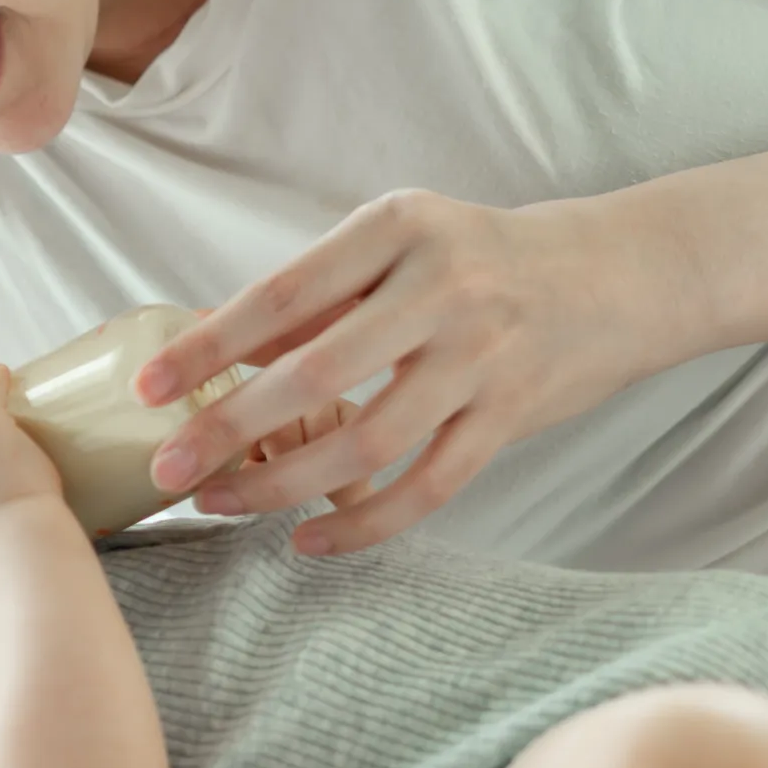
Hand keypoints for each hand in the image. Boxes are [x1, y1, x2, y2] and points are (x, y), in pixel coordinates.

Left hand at [133, 190, 658, 554]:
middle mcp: (443, 287)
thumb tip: (211, 344)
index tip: (146, 386)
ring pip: (368, 441)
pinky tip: (308, 538)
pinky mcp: (513, 415)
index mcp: (398, 228)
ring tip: (218, 502)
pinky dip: (363, 522)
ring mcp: (483, 356)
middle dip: (228, 427)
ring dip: (281, 483)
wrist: (621, 272)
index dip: (208, 346)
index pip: (281, 295)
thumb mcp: (397, 244)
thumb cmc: (481, 257)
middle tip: (167, 467)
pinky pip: (428, 486)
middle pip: (316, 374)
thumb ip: (316, 294)